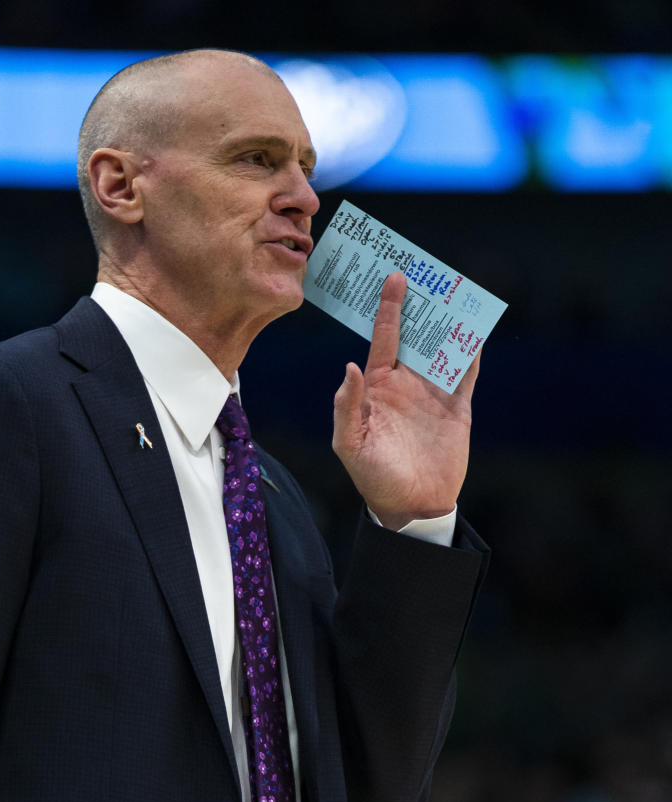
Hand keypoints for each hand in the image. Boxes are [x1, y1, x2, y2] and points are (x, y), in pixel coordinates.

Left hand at [332, 271, 480, 530]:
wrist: (411, 506)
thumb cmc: (373, 477)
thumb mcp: (350, 445)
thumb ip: (347, 406)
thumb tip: (349, 366)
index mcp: (379, 386)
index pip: (384, 337)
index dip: (389, 307)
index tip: (395, 276)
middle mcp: (407, 383)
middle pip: (417, 334)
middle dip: (423, 304)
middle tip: (431, 271)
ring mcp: (433, 394)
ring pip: (444, 347)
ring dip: (451, 322)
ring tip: (459, 292)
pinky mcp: (457, 409)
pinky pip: (467, 374)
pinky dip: (472, 352)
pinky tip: (478, 330)